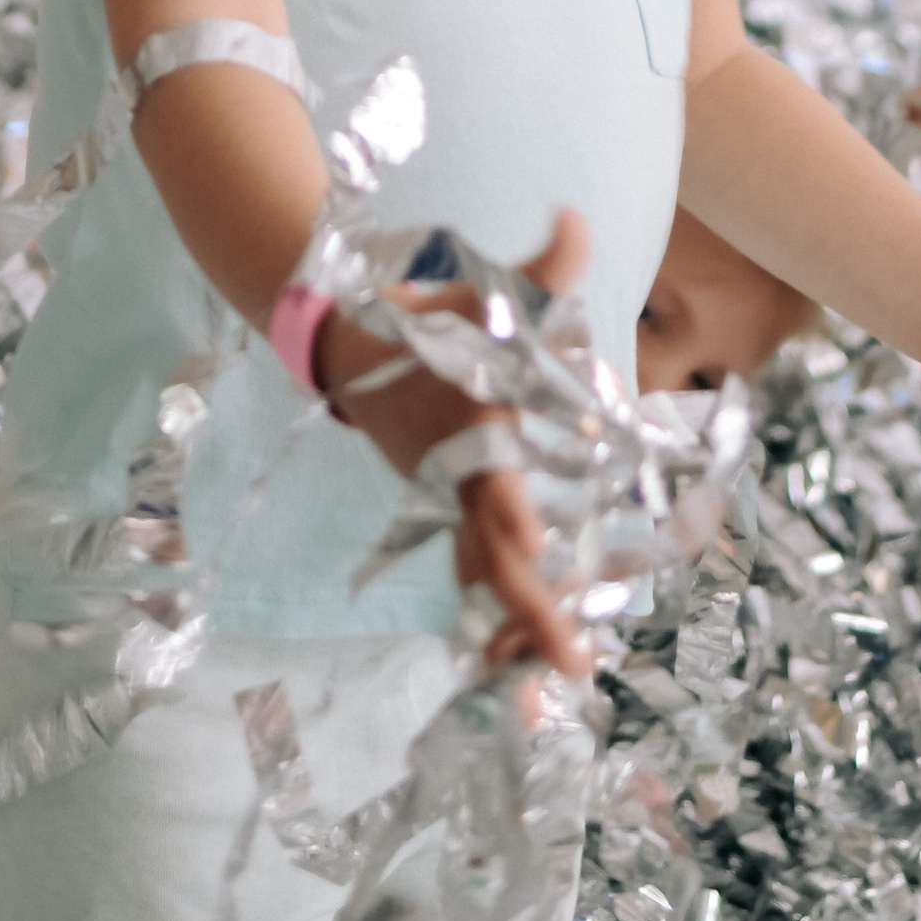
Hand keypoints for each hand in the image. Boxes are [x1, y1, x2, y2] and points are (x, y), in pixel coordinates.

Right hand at [316, 210, 591, 675]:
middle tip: (569, 666)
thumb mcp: (480, 292)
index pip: (494, 482)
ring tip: (547, 702)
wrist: (343, 345)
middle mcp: (455, 477)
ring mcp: (446, 500)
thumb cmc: (426, 320)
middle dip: (529, 611)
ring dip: (512, 636)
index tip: (538, 548)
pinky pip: (473, 575)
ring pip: (480, 579)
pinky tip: (516, 685)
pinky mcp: (448, 512)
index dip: (513, 517)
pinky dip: (493, 624)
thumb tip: (577, 217)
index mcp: (466, 430)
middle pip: (492, 554)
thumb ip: (538, 267)